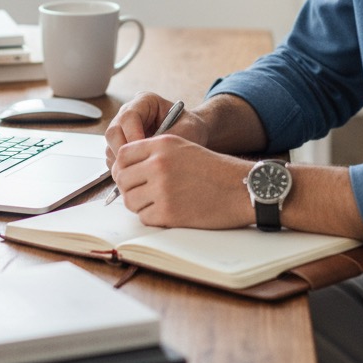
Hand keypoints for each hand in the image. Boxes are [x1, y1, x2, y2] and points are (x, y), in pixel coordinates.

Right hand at [105, 91, 204, 167]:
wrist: (193, 135)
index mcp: (145, 101)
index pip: (128, 117)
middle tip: (140, 168)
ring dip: (123, 162)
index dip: (133, 136)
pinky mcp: (122, 144)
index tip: (145, 154)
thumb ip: (166, 140)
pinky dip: (123, 168)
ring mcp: (123, 129)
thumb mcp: (185, 131)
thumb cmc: (191, 128)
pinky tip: (140, 173)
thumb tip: (146, 154)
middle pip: (113, 132)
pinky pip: (113, 158)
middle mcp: (129, 113)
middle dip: (125, 152)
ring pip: (110, 146)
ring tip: (142, 172)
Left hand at [111, 134, 252, 228]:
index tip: (128, 175)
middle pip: (122, 178)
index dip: (122, 167)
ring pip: (130, 200)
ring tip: (157, 202)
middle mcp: (159, 164)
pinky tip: (167, 212)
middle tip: (142, 192)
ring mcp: (162, 188)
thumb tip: (124, 169)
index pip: (122, 155)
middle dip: (129, 187)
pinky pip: (144, 217)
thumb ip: (154, 153)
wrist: (240, 188)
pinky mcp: (168, 212)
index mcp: (162, 144)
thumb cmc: (213, 170)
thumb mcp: (183, 147)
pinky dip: (152, 217)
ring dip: (139, 204)